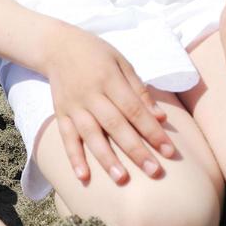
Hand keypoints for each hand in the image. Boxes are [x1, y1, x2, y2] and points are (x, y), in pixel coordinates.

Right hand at [42, 26, 173, 185]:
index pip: (134, 109)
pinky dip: (73, 157)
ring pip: (91, 135)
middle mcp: (90, 94)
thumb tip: (160, 118)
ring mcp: (73, 105)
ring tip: (122, 179)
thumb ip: (140, 90)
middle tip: (154, 171)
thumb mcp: (121, 62)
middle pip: (115, 125)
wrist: (56, 46)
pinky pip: (66, 137)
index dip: (152, 131)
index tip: (169, 151)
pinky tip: (83, 176)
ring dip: (106, 158)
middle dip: (135, 149)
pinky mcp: (60, 113)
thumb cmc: (96, 54)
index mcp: (109, 79)